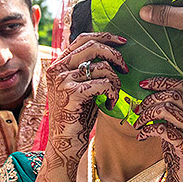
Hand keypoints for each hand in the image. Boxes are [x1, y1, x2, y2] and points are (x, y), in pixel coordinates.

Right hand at [38, 32, 125, 181]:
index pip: (83, 39)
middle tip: (125, 68)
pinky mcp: (71, 93)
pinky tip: (110, 103)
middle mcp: (56, 69)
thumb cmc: (77, 117)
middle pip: (92, 47)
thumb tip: (112, 52)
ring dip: (116, 81)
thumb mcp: (83, 88)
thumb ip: (90, 70)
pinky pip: (103, 83)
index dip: (104, 37)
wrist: (65, 144)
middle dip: (115, 54)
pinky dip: (113, 92)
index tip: (122, 41)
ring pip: (101, 67)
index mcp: (58, 64)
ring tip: (114, 95)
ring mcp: (62, 80)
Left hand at [134, 77, 182, 181]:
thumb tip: (150, 92)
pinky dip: (148, 129)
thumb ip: (173, 111)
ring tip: (138, 123)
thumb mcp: (180, 129)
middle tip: (138, 109)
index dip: (161, 82)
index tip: (143, 85)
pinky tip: (141, 136)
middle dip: (151, 99)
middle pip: (174, 95)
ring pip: (167, 109)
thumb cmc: (181, 155)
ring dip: (147, 114)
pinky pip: (163, 129)